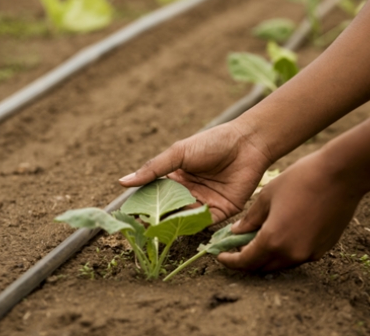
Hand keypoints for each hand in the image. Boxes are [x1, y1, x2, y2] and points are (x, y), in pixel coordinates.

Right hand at [119, 121, 272, 222]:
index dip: (144, 204)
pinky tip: (182, 225)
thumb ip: (153, 169)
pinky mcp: (222, 210)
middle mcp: (189, 193)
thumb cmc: (212, 143)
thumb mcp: (179, 153)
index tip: (130, 212)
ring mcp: (205, 202)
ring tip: (158, 226)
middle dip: (156, 218)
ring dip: (172, 223)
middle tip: (142, 224)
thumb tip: (122, 182)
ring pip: (184, 218)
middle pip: (168, 210)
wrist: (246, 143)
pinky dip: (193, 224)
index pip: (155, 195)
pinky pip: (204, 222)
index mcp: (177, 178)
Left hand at [218, 149, 363, 270]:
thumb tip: (235, 232)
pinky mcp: (323, 249)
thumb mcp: (267, 196)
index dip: (230, 261)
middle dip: (247, 260)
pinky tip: (281, 234)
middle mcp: (292, 253)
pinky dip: (285, 251)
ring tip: (257, 239)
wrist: (341, 175)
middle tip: (236, 248)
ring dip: (267, 256)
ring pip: (281, 263)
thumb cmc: (301, 180)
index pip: (246, 261)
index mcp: (274, 240)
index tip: (220, 256)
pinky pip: (298, 256)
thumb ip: (250, 219)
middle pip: (263, 267)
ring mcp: (310, 253)